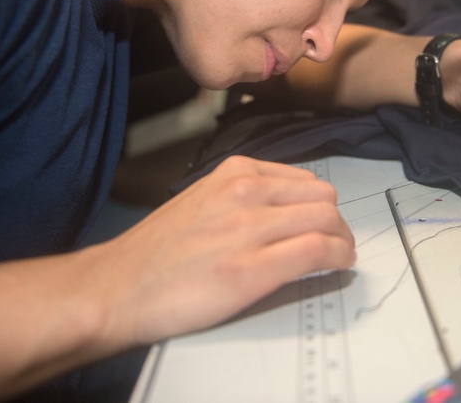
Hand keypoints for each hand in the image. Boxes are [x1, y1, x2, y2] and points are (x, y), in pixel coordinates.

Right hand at [80, 156, 355, 347]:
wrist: (117, 287)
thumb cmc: (155, 253)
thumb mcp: (202, 199)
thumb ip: (241, 195)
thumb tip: (282, 204)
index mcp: (234, 173)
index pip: (304, 180)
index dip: (321, 204)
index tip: (324, 219)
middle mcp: (244, 192)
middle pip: (322, 197)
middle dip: (337, 220)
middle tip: (337, 240)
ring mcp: (248, 230)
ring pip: (326, 220)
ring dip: (343, 239)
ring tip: (340, 254)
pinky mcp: (252, 269)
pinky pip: (317, 251)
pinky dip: (338, 257)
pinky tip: (338, 265)